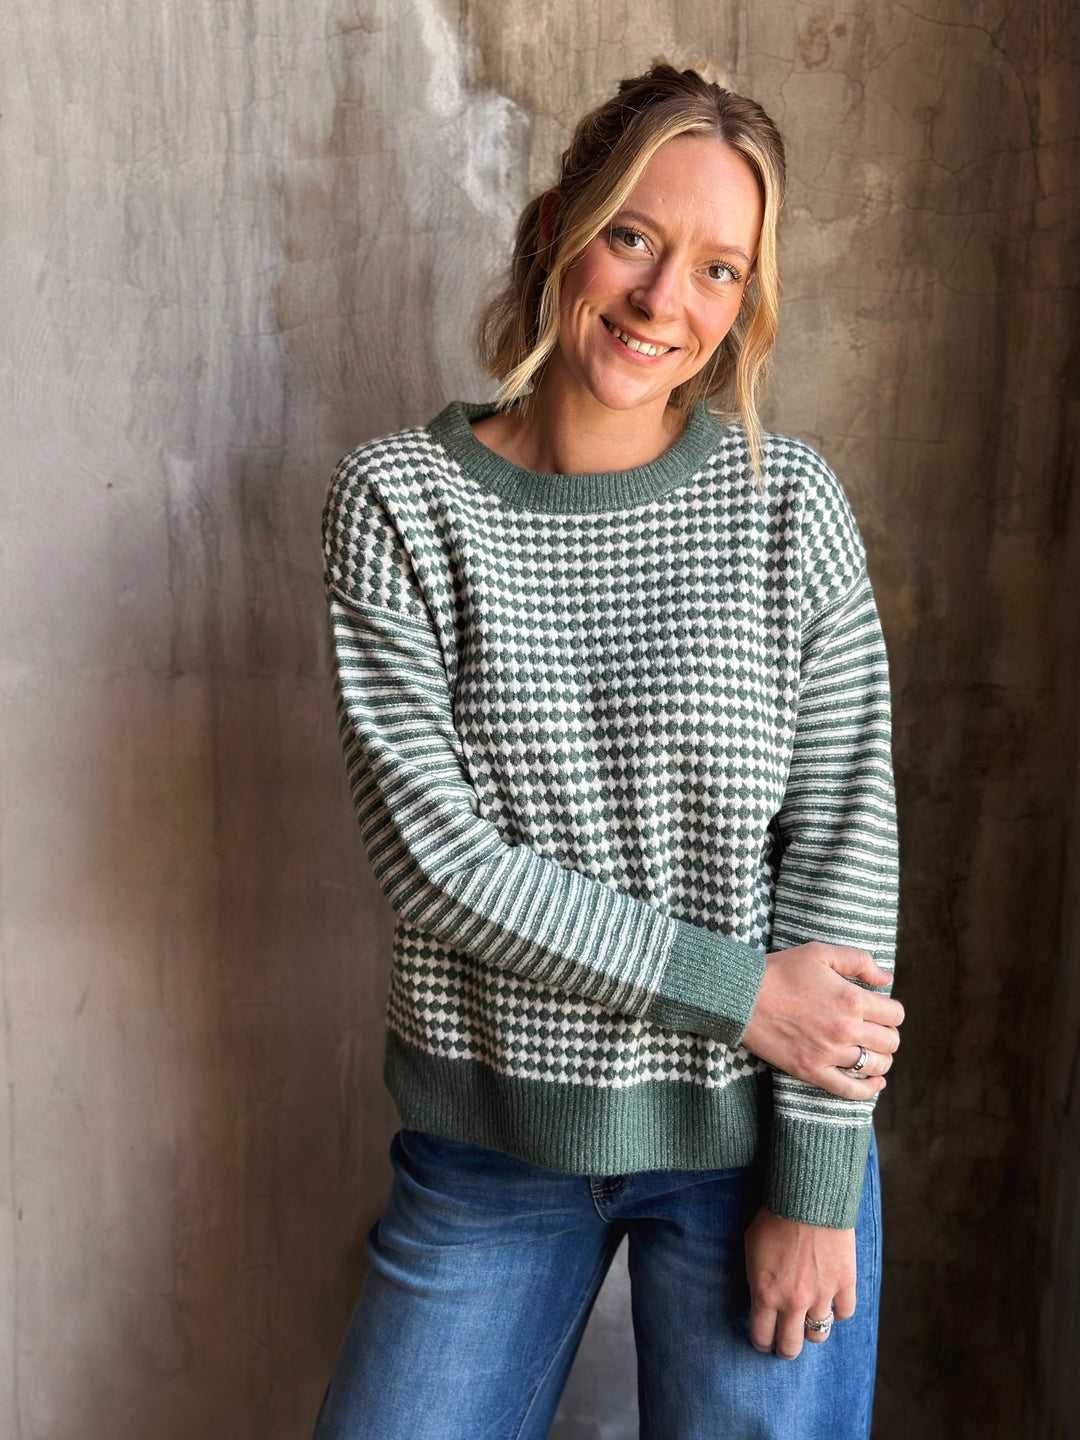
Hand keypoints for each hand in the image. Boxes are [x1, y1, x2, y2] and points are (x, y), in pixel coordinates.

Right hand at [741, 943, 902, 1098]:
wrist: (743, 996)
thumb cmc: (781, 971)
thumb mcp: (820, 952)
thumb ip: (859, 961)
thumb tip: (886, 978)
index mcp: (852, 1000)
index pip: (894, 1014)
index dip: (892, 1011)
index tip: (882, 1009)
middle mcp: (845, 1030)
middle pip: (890, 1041)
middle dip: (888, 1034)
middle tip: (876, 1028)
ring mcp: (828, 1054)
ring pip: (876, 1065)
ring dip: (882, 1058)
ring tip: (872, 1050)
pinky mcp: (812, 1071)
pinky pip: (850, 1089)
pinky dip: (868, 1089)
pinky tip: (875, 1082)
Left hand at [745, 1207, 854, 1358]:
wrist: (806, 1197)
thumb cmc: (772, 1218)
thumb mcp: (751, 1250)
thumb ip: (757, 1280)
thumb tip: (761, 1299)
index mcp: (765, 1294)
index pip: (761, 1337)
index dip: (761, 1343)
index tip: (764, 1342)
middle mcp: (793, 1301)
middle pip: (790, 1347)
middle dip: (785, 1350)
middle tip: (785, 1346)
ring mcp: (821, 1295)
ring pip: (818, 1335)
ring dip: (812, 1332)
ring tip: (809, 1323)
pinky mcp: (844, 1283)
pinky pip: (844, 1313)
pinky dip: (838, 1311)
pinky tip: (831, 1304)